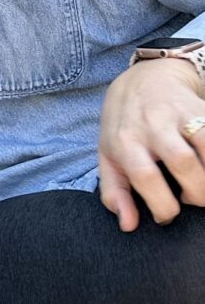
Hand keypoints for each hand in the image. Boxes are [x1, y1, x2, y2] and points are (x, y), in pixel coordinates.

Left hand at [98, 60, 204, 230]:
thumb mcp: (108, 156)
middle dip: (196, 192)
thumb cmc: (124, 125)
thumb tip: (128, 225)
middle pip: (182, 161)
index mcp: (125, 140)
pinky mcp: (201, 108)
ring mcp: (179, 113)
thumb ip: (114, 192)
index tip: (166, 216)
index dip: (161, 205)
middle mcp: (152, 124)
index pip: (145, 176)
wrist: (143, 77)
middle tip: (192, 200)